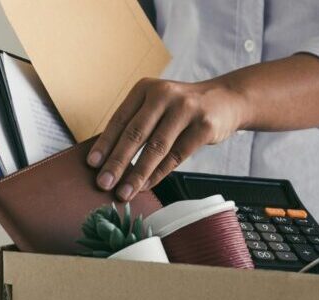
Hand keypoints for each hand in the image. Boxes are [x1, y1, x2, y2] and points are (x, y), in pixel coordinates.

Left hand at [88, 77, 247, 200]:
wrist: (226, 100)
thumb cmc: (183, 109)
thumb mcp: (158, 105)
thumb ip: (137, 124)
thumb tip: (108, 160)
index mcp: (146, 89)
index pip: (120, 119)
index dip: (105, 143)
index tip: (92, 164)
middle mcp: (164, 95)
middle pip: (135, 134)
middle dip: (117, 162)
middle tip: (103, 183)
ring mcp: (185, 109)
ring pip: (156, 148)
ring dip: (137, 174)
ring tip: (124, 192)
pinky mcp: (203, 126)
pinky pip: (176, 156)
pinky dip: (159, 174)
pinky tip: (146, 186)